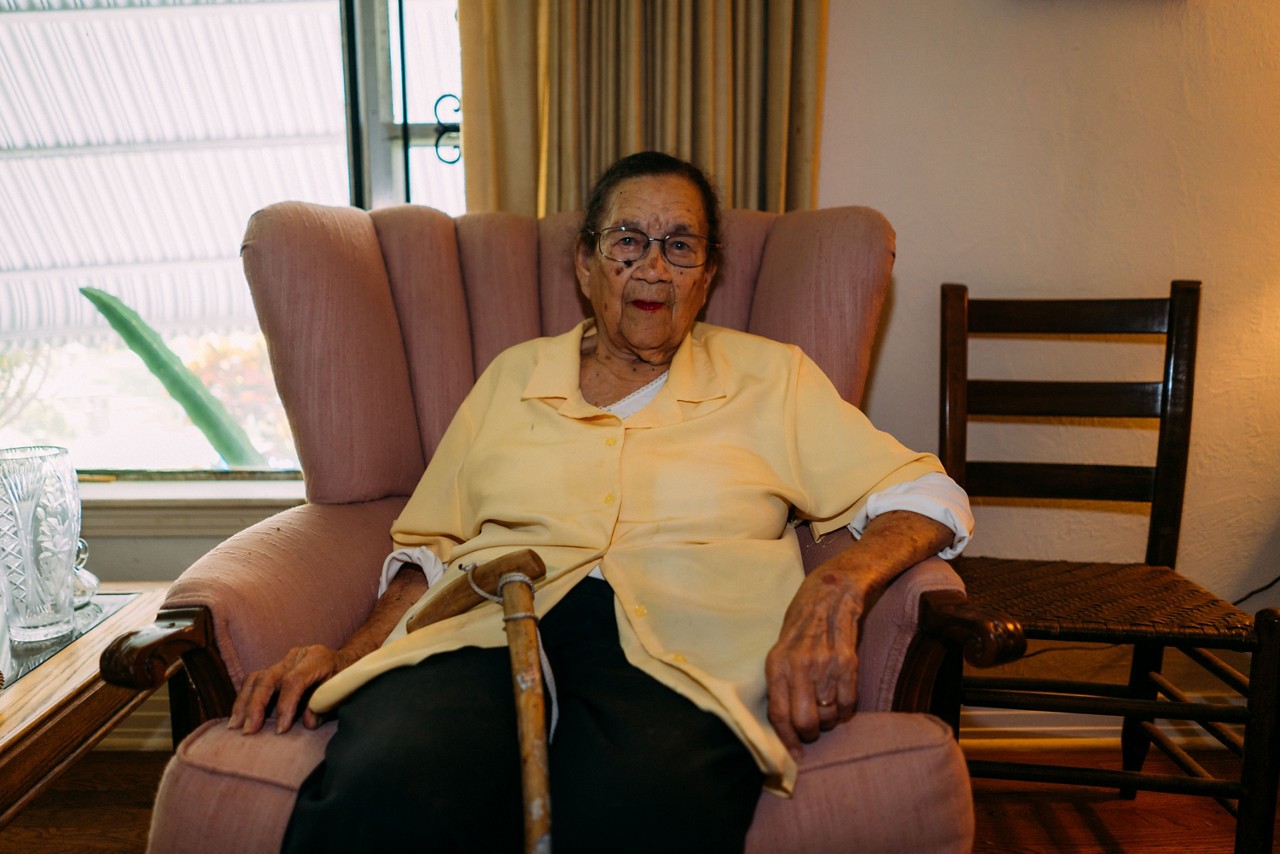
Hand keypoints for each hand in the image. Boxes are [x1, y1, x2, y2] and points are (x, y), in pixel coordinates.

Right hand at [228, 644, 343, 734]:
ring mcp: (284, 661)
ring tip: (234, 726)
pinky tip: (237, 717)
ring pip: (256, 678)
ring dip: (243, 703)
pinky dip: (244, 699)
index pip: (294, 680)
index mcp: (317, 658)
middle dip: (256, 706)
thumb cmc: (346, 680)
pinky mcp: (275, 668)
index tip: (281, 729)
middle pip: (268, 678)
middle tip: (249, 730)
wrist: (348, 662)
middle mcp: (297, 656)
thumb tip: (307, 723)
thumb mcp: (342, 691)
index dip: (286, 705)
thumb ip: (324, 705)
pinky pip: (254, 681)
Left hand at [765, 566, 862, 759]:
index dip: (787, 740)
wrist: (830, 592)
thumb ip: (781, 684)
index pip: (778, 714)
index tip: (796, 753)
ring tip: (828, 708)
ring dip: (830, 720)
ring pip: (828, 714)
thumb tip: (784, 725)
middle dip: (810, 733)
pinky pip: (849, 702)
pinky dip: (847, 710)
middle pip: (805, 721)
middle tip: (814, 728)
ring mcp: (823, 663)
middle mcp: (797, 665)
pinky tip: (843, 702)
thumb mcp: (780, 650)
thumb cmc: (801, 625)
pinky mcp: (847, 660)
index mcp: (776, 664)